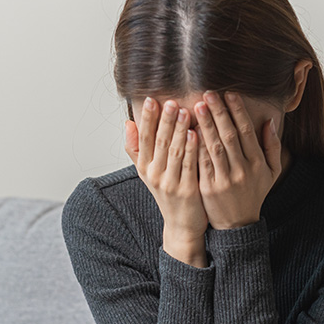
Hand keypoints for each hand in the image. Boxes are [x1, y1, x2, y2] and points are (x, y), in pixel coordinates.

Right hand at [125, 97, 207, 266]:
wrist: (181, 224)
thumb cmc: (168, 193)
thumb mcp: (148, 172)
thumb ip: (137, 148)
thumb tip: (127, 123)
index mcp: (144, 167)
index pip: (143, 138)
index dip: (147, 118)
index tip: (151, 99)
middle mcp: (154, 174)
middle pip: (159, 142)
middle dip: (165, 120)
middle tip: (171, 101)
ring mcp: (170, 183)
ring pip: (174, 152)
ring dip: (179, 130)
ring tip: (185, 111)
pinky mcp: (187, 191)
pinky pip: (189, 166)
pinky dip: (192, 149)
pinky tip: (196, 134)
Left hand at [193, 91, 282, 229]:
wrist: (238, 225)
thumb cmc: (254, 193)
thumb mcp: (271, 172)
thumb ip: (272, 146)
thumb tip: (268, 121)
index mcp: (258, 164)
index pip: (247, 132)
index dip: (237, 112)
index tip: (229, 94)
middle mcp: (242, 171)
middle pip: (229, 136)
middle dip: (219, 113)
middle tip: (208, 94)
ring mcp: (224, 180)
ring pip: (214, 148)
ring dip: (205, 125)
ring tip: (197, 107)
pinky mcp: (208, 188)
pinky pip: (202, 163)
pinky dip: (196, 146)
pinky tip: (190, 131)